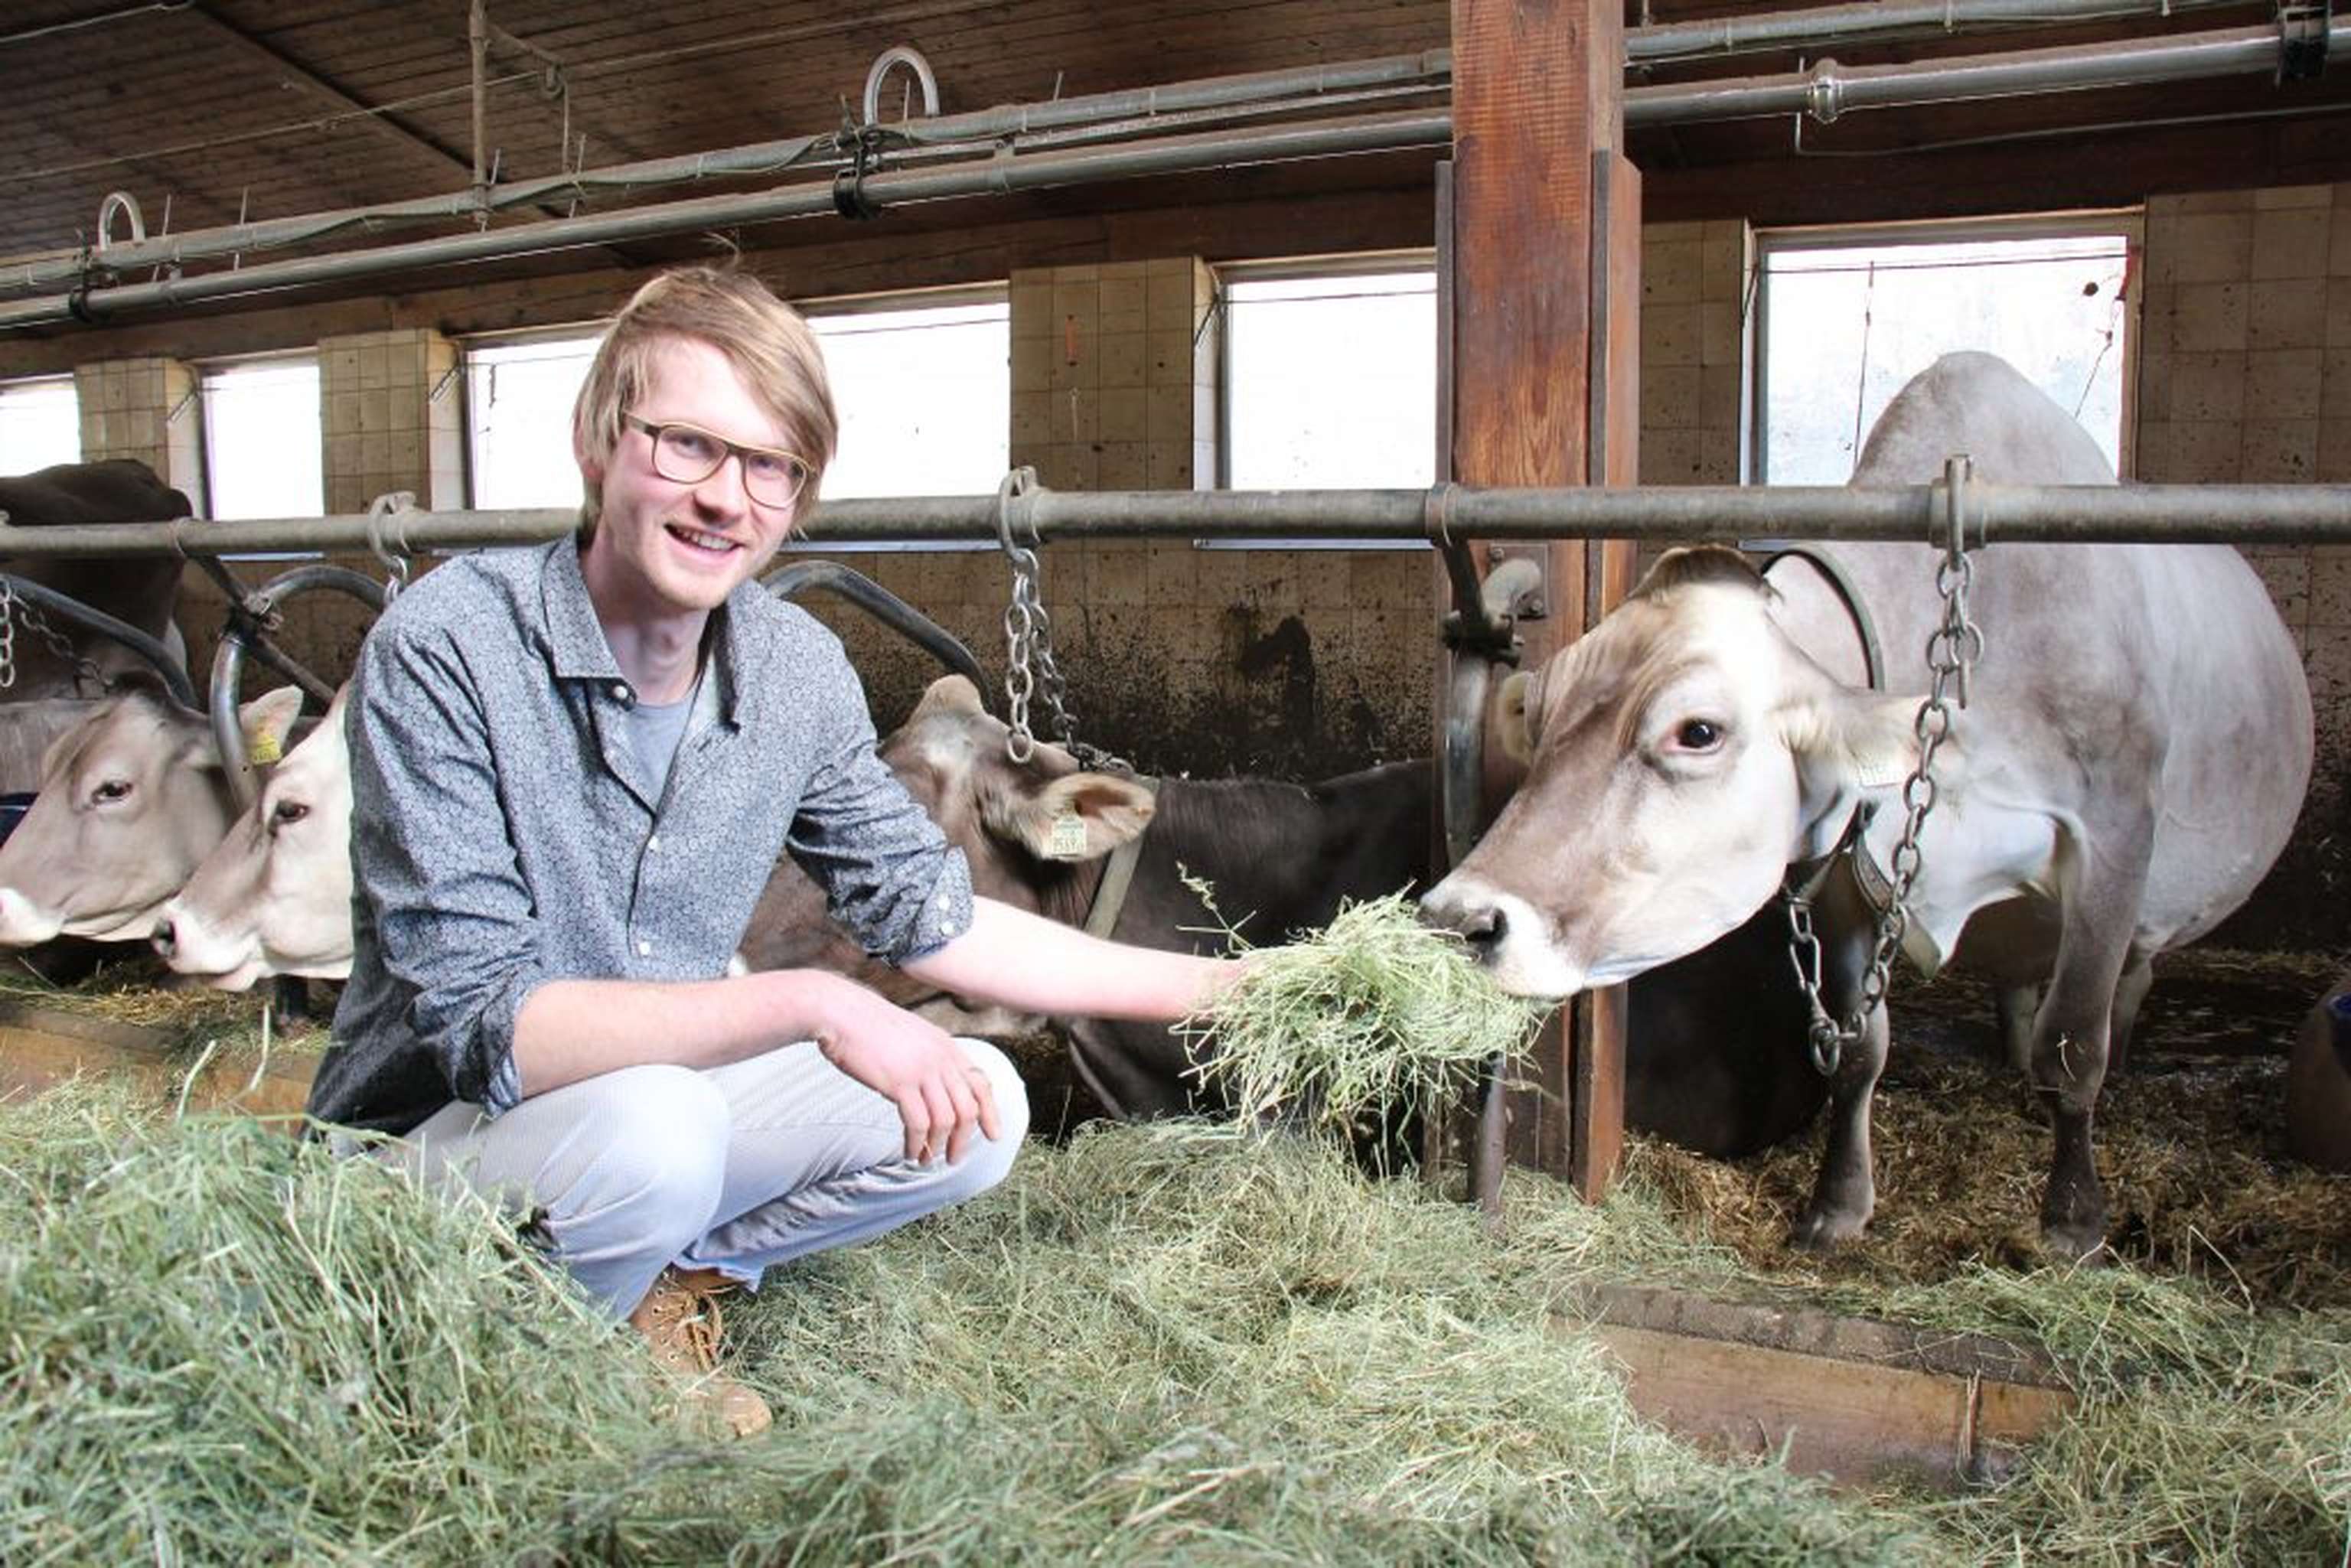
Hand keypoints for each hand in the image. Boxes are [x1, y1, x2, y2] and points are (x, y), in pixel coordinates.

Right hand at [807, 979, 1002, 1164]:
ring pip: (945, 1120)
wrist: (842, 1012)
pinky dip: (916, 1144)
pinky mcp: (899, 1083)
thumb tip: (938, 1089)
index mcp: (947, 1046)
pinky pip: (918, 1123)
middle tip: (954, 1158)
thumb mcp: (914, 1036)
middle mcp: (941, 1058)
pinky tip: (909, 1153)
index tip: (993, 1135)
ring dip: (937, 1146)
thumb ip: (931, 1058)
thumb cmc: (870, 1026)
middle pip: (967, 1108)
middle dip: (963, 1139)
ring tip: (925, 1160)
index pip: (981, 1084)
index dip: (990, 1112)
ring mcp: (922, 1070)